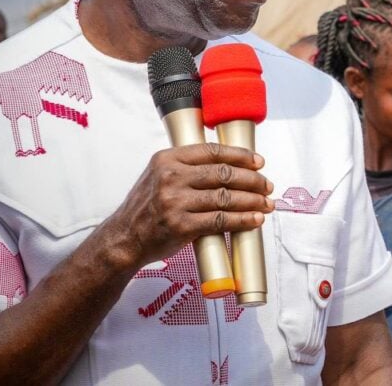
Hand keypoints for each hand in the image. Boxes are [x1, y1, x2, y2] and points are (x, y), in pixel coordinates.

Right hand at [102, 143, 273, 270]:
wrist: (124, 239)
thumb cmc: (147, 207)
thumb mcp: (159, 175)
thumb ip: (188, 166)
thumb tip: (231, 163)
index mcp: (167, 159)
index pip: (213, 151)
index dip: (241, 155)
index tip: (258, 162)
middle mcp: (171, 177)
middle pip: (224, 173)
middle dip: (253, 180)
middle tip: (267, 185)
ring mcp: (175, 202)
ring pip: (226, 197)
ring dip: (252, 201)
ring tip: (266, 204)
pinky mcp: (181, 226)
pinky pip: (221, 220)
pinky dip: (243, 220)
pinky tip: (255, 219)